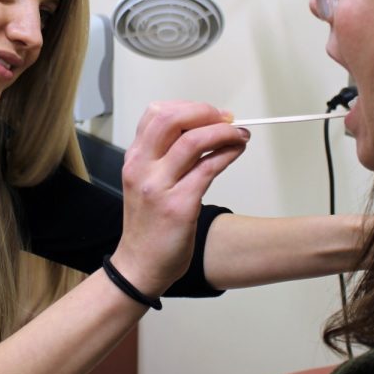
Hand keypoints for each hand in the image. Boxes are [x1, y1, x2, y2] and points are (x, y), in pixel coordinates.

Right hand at [112, 101, 248, 297]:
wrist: (140, 265)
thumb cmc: (148, 226)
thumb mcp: (146, 182)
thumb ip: (166, 156)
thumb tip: (203, 131)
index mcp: (134, 158)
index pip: (156, 113)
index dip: (188, 108)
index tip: (209, 114)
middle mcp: (142, 167)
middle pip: (172, 119)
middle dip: (205, 113)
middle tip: (226, 119)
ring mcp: (159, 186)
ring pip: (193, 141)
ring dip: (223, 132)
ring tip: (239, 134)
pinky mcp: (179, 206)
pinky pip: (208, 169)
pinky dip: (227, 153)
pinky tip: (236, 151)